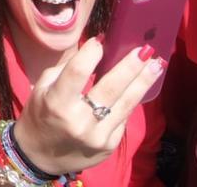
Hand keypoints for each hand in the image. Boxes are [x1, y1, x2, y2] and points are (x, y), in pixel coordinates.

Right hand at [14, 39, 162, 175]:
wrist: (40, 157)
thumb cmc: (39, 116)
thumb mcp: (42, 89)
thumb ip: (66, 71)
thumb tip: (93, 51)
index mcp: (57, 103)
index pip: (78, 72)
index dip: (92, 53)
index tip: (101, 40)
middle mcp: (80, 121)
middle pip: (111, 88)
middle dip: (130, 67)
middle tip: (146, 51)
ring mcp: (98, 135)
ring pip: (126, 104)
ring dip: (143, 82)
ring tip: (157, 65)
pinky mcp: (109, 145)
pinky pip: (123, 118)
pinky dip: (130, 101)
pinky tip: (138, 87)